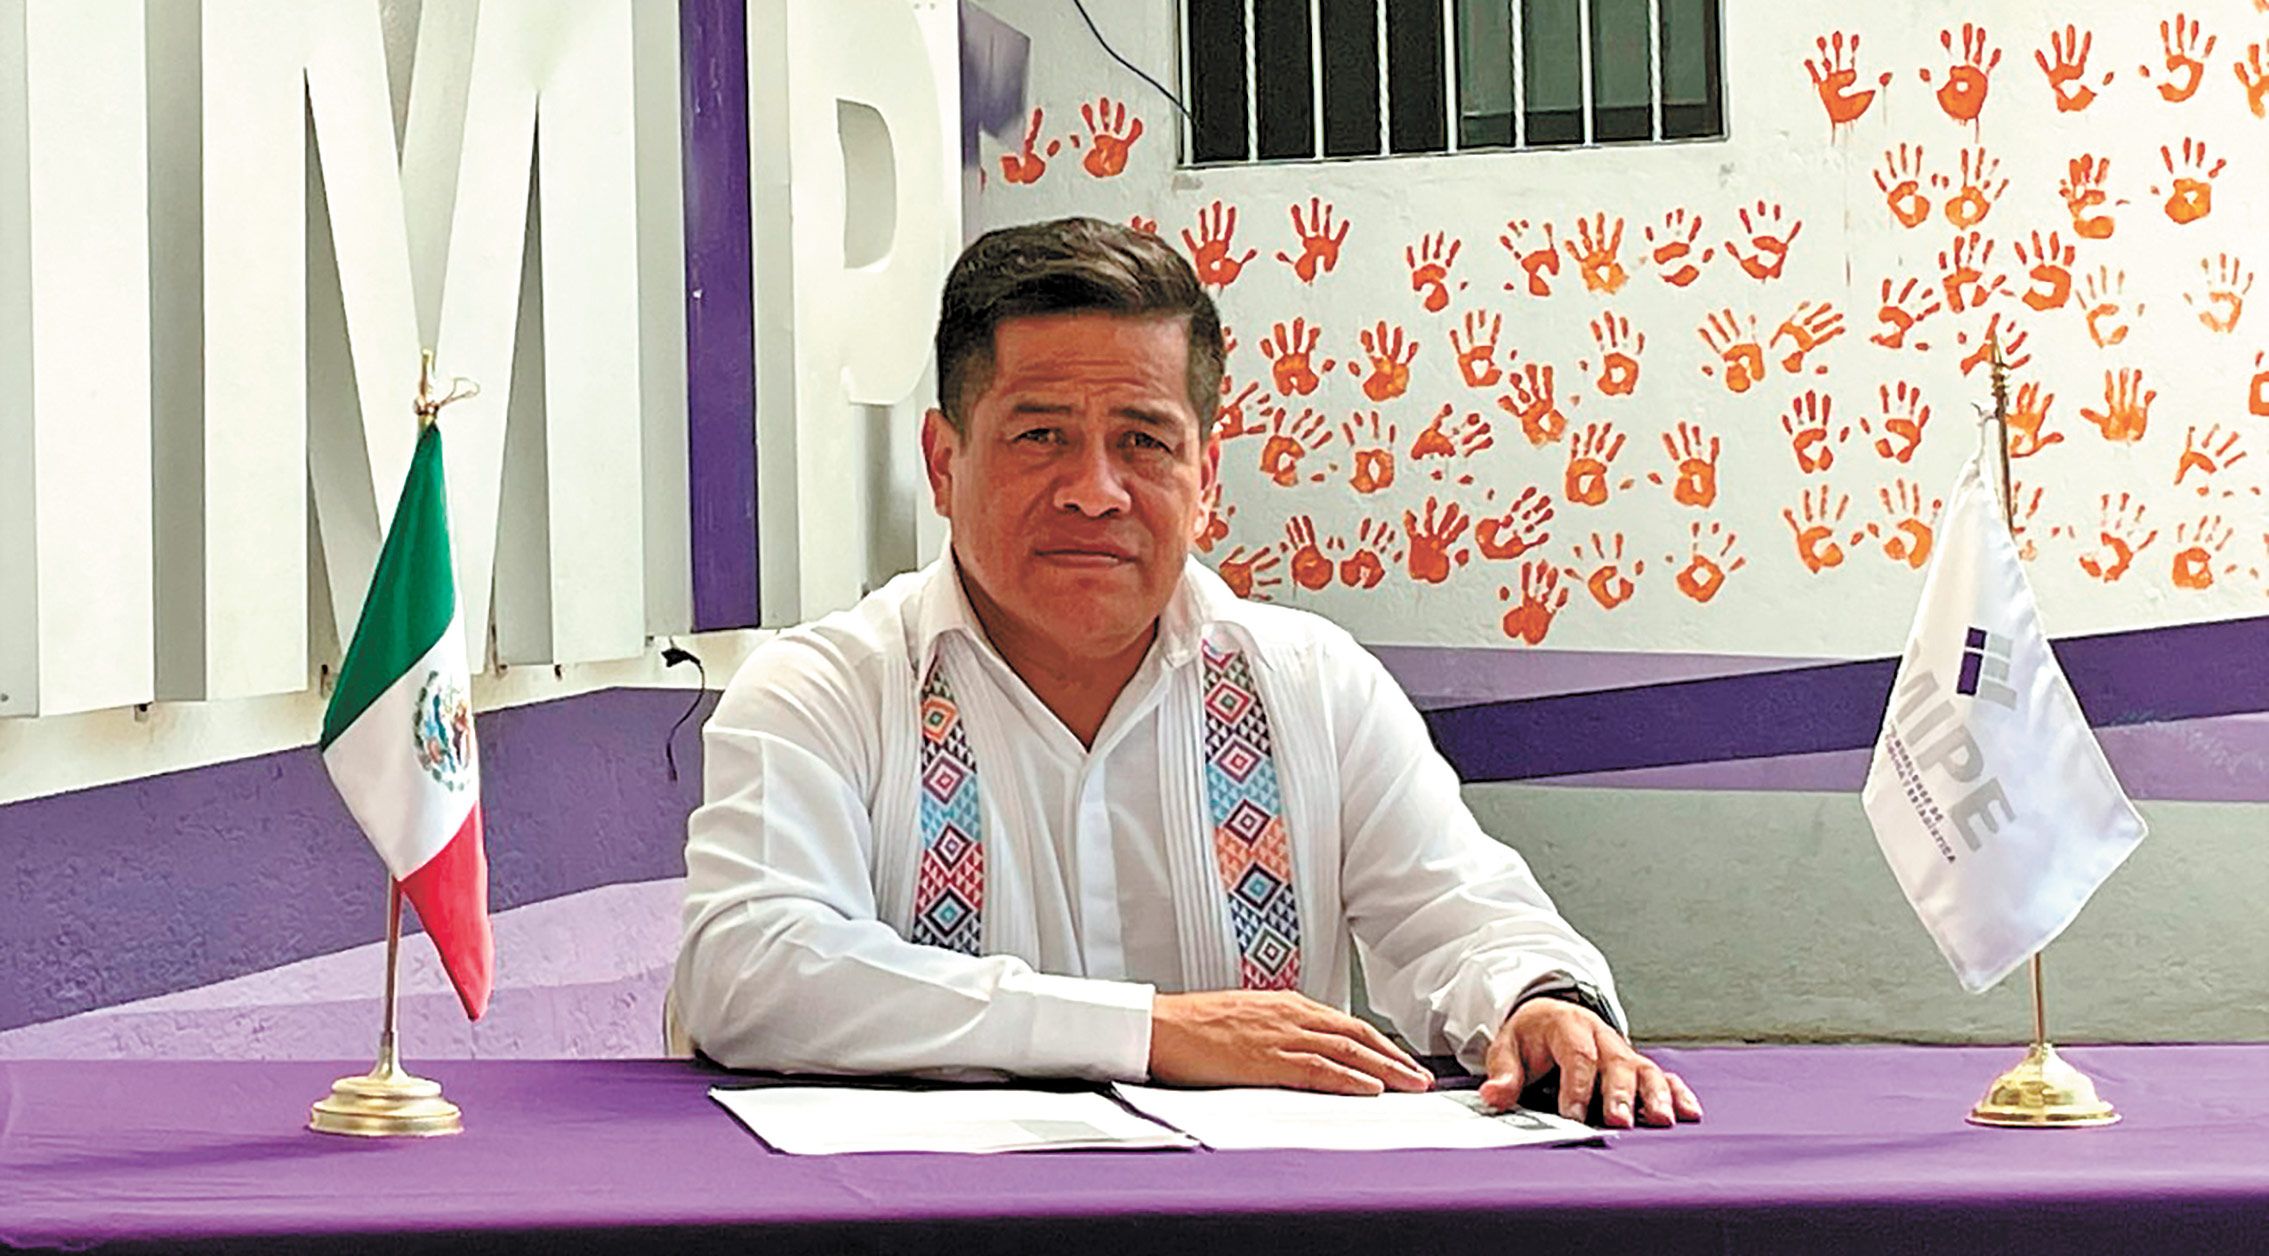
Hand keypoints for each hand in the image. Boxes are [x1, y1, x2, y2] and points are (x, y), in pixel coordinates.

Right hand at [1148, 990, 1432, 1095]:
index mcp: (1286, 1005)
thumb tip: (1304, 1049)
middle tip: (1420, 1078)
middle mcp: (1290, 1015)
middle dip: (1393, 1057)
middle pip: (1355, 1036)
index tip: (1400, 1061)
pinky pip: (1316, 1069)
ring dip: (1383, 1070)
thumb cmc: (1196, 1026)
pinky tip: (1368, 1089)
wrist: (1162, 1026)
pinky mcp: (1265, 1059)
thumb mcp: (1247, 1019)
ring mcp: (1280, 1036)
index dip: (1379, 1044)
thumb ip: (1279, 1030)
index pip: (1345, 1024)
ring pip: (1345, 1052)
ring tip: (1409, 1086)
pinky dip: (1347, 1079)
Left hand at [1478, 996, 1701, 1128]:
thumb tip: (1493, 1095)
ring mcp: (1623, 1052)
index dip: (1577, 1085)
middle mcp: (1602, 1037)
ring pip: (1644, 1069)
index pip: (1576, 1054)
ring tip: (1661, 1120)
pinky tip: (1689, 1113)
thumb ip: (1503, 1071)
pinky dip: (1678, 1093)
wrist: (1551, 1016)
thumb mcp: (1507, 1046)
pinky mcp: (1639, 1067)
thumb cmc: (1532, 1036)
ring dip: (1655, 1096)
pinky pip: (1664, 1076)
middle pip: (1615, 1062)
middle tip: (1620, 1121)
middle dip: (1619, 1093)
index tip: (1573, 1115)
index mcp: (1568, 1025)